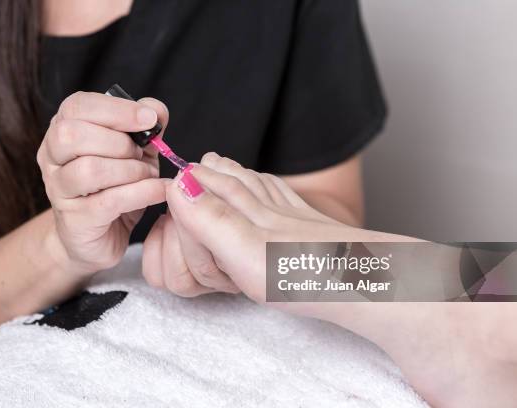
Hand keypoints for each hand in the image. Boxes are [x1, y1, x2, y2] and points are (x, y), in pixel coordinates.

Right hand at [37, 91, 168, 274]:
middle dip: (119, 142)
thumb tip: (155, 109)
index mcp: (63, 130)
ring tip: (148, 175)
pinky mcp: (74, 221)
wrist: (102, 238)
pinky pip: (109, 201)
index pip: (77, 106)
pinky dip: (141, 193)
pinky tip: (159, 191)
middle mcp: (52, 157)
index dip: (116, 109)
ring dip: (130, 170)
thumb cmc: (116, 187)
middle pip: (72, 134)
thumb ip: (146, 127)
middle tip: (141, 155)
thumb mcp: (136, 151)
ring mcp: (58, 190)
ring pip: (89, 169)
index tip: (148, 118)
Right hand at [142, 152, 347, 301]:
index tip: (173, 176)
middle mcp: (268, 205)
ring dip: (237, 175)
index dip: (190, 182)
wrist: (367, 283)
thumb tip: (177, 184)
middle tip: (196, 163)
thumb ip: (208, 218)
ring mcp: (291, 215)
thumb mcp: (243, 249)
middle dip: (212, 172)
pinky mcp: (310, 228)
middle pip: (233, 181)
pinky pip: (284, 198)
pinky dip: (269, 187)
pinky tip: (271, 188)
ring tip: (222, 165)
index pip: (209, 185)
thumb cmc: (304, 272)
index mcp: (247, 207)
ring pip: (257, 186)